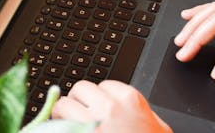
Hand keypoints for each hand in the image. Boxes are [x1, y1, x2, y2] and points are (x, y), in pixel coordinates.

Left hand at [51, 80, 171, 132]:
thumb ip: (141, 112)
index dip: (98, 98)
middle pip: (80, 89)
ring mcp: (91, 123)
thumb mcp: (158, 128)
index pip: (103, 85)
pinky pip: (57, 128)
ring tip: (68, 125)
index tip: (97, 107)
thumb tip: (127, 109)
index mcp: (130, 100)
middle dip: (78, 101)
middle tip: (79, 114)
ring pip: (62, 104)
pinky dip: (58, 130)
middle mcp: (109, 108)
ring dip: (63, 114)